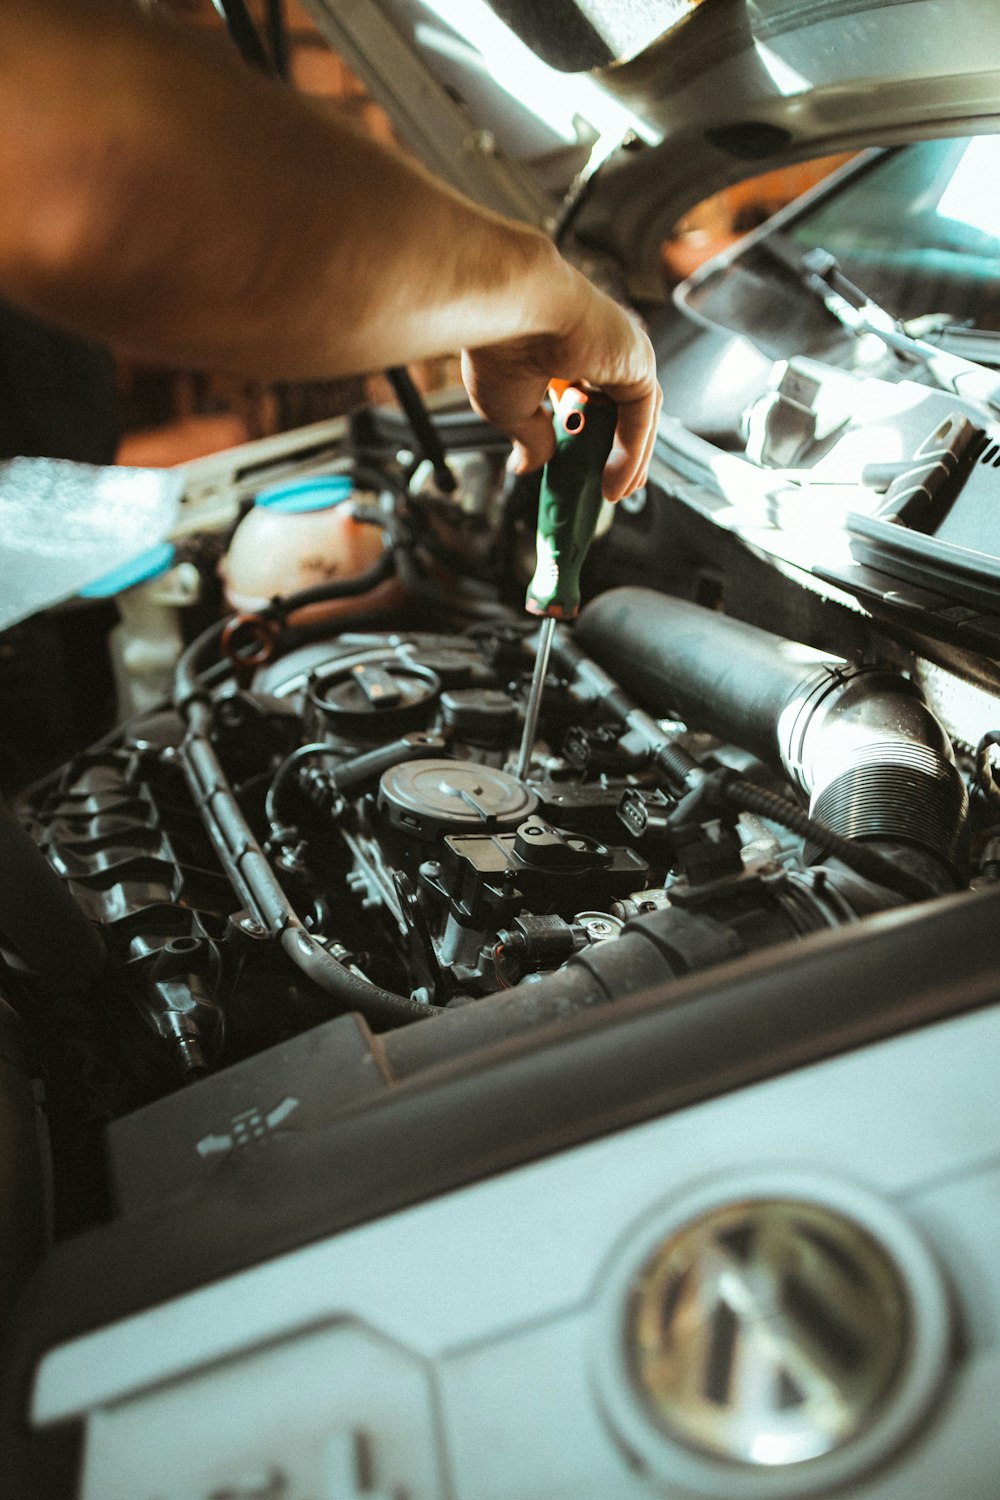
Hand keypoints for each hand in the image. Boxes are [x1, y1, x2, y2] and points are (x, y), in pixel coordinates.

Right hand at [461, 269, 661, 501]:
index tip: (581, 468)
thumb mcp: (509, 410)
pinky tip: (616, 484)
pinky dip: (631, 455)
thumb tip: (528, 466)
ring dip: (629, 460)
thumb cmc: (498, 347)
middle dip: (617, 452)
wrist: (506, 311)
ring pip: (636, 416)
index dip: (588, 437)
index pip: (589, 399)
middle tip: (606, 488)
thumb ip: (530, 438)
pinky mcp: (637, 362)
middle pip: (619, 410)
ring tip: (614, 494)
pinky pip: (641, 419)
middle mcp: (598, 348)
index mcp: (564, 351)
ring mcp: (622, 353)